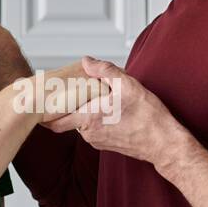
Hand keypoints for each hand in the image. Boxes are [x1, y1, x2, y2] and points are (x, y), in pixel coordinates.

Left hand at [44, 57, 183, 163]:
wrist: (163, 144)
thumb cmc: (148, 117)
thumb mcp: (129, 85)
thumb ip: (105, 70)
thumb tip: (87, 61)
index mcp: (89, 118)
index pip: (55, 118)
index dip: (46, 109)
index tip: (43, 99)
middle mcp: (88, 133)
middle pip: (67, 118)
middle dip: (66, 105)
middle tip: (67, 91)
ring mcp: (96, 141)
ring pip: (80, 122)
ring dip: (84, 110)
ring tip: (95, 96)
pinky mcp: (105, 144)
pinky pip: (92, 129)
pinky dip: (94, 118)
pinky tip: (107, 108)